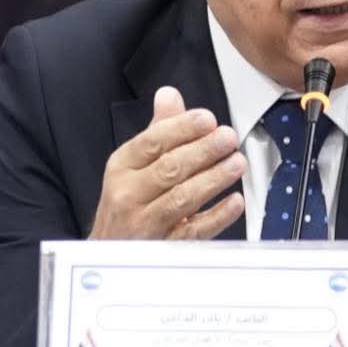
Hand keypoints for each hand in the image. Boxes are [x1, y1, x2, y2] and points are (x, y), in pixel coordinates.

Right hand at [88, 86, 244, 240]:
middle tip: (228, 138)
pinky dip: (216, 217)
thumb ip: (158, 130)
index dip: (181, 129)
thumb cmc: (128, 202)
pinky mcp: (163, 247)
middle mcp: (128, 194)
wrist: (111, 251)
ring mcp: (144, 223)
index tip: (207, 119)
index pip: (151, 142)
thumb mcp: (134, 164)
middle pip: (169, 169)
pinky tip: (235, 202)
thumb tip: (169, 94)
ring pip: (181, 198)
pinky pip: (192, 232)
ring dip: (213, 179)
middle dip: (203, 151)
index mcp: (122, 166)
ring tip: (236, 163)